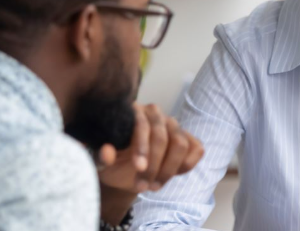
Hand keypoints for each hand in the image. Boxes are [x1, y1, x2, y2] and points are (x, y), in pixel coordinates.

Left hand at [94, 103, 203, 224]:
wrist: (126, 172)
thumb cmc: (114, 163)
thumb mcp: (103, 163)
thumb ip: (102, 157)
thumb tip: (107, 152)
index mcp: (133, 112)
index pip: (142, 124)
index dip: (142, 147)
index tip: (139, 168)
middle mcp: (155, 114)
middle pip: (163, 137)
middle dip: (154, 165)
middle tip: (142, 187)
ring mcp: (174, 126)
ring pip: (181, 144)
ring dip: (168, 170)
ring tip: (153, 186)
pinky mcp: (188, 138)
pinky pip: (196, 149)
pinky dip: (186, 164)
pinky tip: (171, 175)